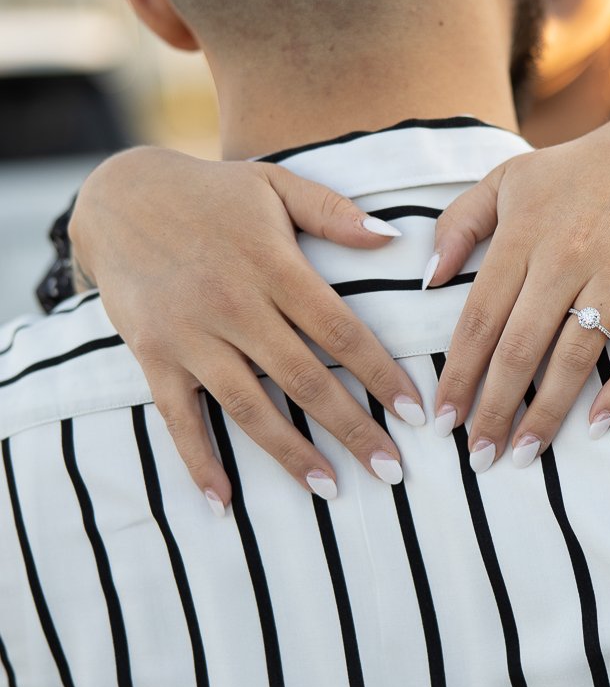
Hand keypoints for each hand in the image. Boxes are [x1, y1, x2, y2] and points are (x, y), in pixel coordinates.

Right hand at [70, 148, 427, 509]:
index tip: (415, 413)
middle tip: (392, 471)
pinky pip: (179, 418)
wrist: (117, 195)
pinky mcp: (153, 355)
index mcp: (274, 266)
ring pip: (249, 407)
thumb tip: (391, 239)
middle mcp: (235, 305)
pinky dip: (199, 462)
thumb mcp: (275, 184)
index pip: (341, 331)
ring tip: (331, 490)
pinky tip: (224, 502)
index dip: (381, 375)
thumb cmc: (211, 192)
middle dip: (352, 430)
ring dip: (291, 454)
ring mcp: (191, 335)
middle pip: (304, 380)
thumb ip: (334, 211)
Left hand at [429, 107, 609, 469]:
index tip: (442, 419)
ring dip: (547, 414)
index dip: (458, 374)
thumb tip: (426, 279)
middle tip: (478, 458)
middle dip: (494, 409)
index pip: (479, 318)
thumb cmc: (578, 170)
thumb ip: (459, 223)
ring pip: (573, 356)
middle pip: (519, 347)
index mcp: (522, 233)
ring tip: (525, 455)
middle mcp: (565, 254)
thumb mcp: (509, 178)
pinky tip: (596, 426)